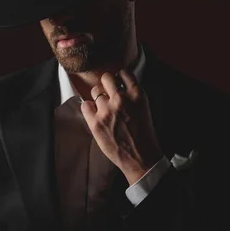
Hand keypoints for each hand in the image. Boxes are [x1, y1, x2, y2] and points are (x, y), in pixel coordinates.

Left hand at [80, 69, 163, 184]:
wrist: (140, 157)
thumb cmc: (143, 134)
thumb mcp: (144, 108)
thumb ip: (132, 95)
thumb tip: (117, 85)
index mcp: (137, 94)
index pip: (123, 73)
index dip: (119, 78)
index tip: (118, 84)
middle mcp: (121, 99)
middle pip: (106, 78)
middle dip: (106, 84)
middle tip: (108, 94)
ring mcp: (107, 110)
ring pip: (95, 91)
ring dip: (98, 97)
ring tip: (104, 108)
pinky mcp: (95, 122)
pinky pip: (85, 105)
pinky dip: (89, 108)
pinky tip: (95, 115)